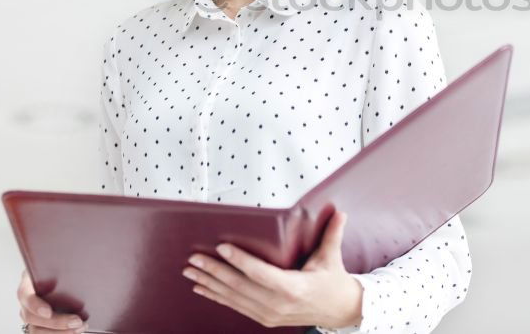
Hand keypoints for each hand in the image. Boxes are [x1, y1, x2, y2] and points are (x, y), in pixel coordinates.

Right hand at [17, 270, 87, 332]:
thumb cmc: (54, 271)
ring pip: (37, 331)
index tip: (48, 312)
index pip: (26, 296)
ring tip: (80, 327)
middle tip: (77, 321)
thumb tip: (79, 258)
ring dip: (60, 332)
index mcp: (28, 284)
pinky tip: (76, 331)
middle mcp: (25, 303)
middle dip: (56, 322)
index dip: (35, 306)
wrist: (55, 278)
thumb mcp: (54, 264)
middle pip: (33, 318)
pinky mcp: (38, 326)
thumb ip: (61, 263)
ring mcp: (30, 316)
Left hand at [183, 210, 363, 328]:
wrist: (339, 310)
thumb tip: (339, 211)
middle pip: (240, 286)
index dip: (240, 261)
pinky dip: (217, 297)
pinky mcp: (264, 318)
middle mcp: (278, 304)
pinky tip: (202, 288)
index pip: (261, 274)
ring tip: (191, 271)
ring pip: (233, 298)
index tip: (222, 247)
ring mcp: (270, 314)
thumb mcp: (332, 257)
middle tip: (194, 258)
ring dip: (210, 284)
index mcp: (295, 288)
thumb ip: (333, 233)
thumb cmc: (333, 281)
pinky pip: (236, 306)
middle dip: (214, 271)